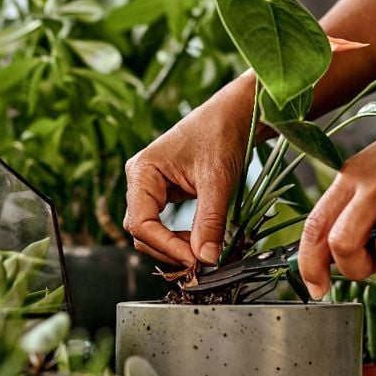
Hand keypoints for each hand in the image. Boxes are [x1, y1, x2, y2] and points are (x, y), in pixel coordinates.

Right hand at [123, 79, 254, 266]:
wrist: (235, 113)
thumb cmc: (222, 134)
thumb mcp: (217, 181)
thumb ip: (209, 222)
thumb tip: (206, 260)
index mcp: (142, 172)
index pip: (141, 224)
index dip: (166, 247)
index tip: (195, 260)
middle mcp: (140, 181)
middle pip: (141, 232)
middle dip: (169, 249)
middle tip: (203, 261)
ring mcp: (151, 187)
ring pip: (152, 231)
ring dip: (175, 246)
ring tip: (205, 251)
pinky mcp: (166, 192)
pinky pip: (164, 224)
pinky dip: (180, 237)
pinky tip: (201, 240)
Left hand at [297, 94, 375, 297]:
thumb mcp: (370, 175)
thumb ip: (352, 211)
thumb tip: (336, 256)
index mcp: (348, 181)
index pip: (315, 228)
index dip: (310, 265)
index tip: (318, 288)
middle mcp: (371, 184)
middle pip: (342, 243)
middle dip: (356, 269)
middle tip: (375, 264)